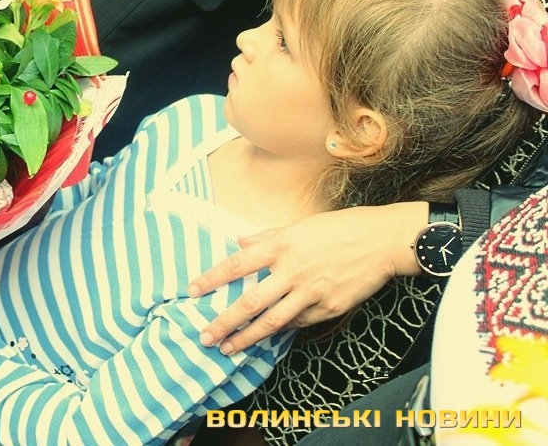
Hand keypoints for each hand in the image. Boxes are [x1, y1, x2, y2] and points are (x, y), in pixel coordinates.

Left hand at [188, 203, 426, 353]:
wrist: (382, 241)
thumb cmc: (339, 229)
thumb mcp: (299, 226)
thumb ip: (267, 237)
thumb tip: (240, 242)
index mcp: (282, 246)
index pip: (237, 265)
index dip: (212, 279)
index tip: (192, 291)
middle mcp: (292, 270)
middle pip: (250, 302)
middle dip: (224, 322)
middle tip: (204, 337)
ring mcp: (311, 292)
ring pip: (272, 321)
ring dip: (247, 338)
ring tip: (228, 348)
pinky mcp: (329, 307)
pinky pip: (298, 322)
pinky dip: (281, 330)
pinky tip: (268, 336)